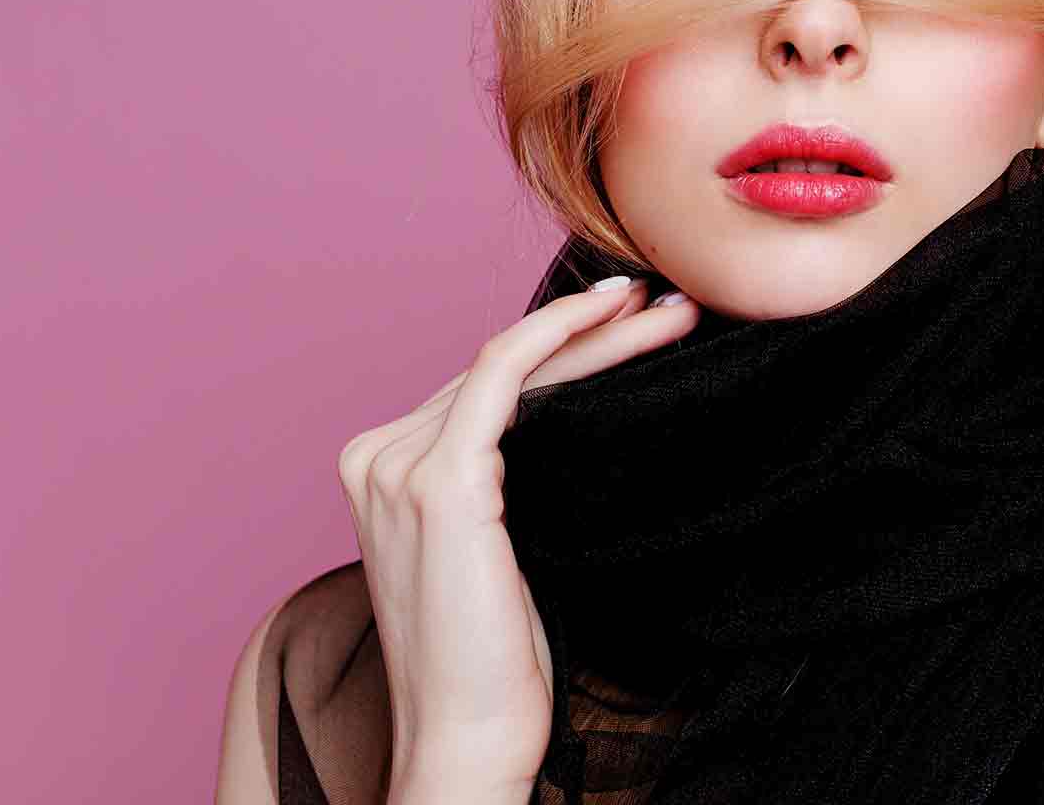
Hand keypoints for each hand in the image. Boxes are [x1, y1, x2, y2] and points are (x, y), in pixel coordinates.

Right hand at [336, 275, 698, 800]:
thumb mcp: (502, 547)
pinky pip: (502, 376)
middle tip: (662, 305)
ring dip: (596, 332)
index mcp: (384, 470)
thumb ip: (511, 481)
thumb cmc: (495, 661)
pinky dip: (555, 335)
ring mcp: (398, 465)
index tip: (630, 326)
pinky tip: (605, 317)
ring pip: (513, 367)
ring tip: (666, 314)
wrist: (466, 738)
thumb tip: (582, 418)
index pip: (484, 387)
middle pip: (502, 370)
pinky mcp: (436, 481)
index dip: (560, 348)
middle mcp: (377, 457)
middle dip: (591, 332)